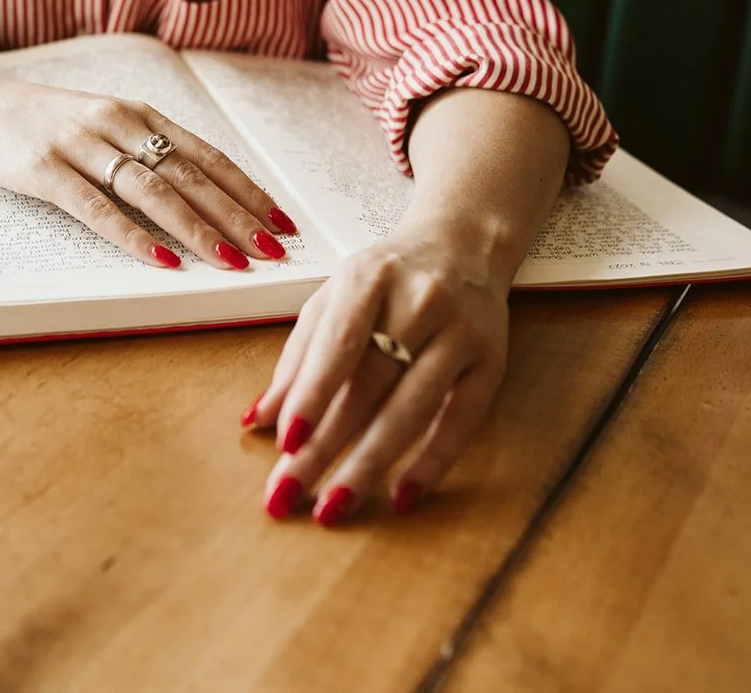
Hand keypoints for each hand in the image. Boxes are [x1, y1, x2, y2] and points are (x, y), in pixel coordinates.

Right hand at [0, 71, 295, 268]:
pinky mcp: (46, 170)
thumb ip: (147, 151)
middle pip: (190, 176)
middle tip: (272, 252)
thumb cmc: (46, 122)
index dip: (248, 190)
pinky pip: (98, 208)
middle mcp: (119, 124)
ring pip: (153, 192)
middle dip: (237, 217)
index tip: (282, 223)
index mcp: (140, 114)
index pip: (209, 156)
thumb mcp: (105, 125)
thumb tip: (203, 193)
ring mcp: (81, 146)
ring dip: (197, 229)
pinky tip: (162, 260)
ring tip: (231, 261)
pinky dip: (134, 236)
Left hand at [241, 224, 510, 523]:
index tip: (287, 444)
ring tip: (334, 505)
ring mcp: (461, 332)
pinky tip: (401, 495)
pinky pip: (461, 420)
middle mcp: (421, 301)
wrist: (464, 245)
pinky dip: (432, 462)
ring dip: (371, 463)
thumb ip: (297, 358)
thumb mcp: (333, 299)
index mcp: (370, 277)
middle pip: (370, 385)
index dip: (312, 396)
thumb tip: (257, 420)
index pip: (339, 344)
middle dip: (327, 446)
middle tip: (291, 493)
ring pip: (413, 407)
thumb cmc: (388, 278)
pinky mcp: (492, 361)